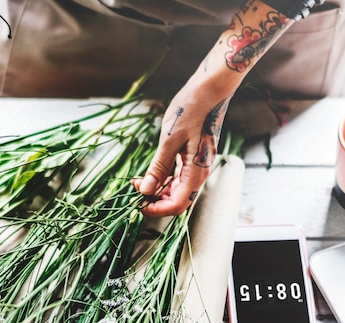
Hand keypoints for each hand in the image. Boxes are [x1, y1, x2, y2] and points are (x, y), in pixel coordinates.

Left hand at [133, 78, 230, 217]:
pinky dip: (164, 181)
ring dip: (158, 191)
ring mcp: (198, 167)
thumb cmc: (190, 111)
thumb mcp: (169, 140)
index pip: (177, 205)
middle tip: (135, 192)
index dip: (157, 209)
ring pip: (177, 191)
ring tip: (139, 182)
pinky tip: (150, 175)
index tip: (139, 205)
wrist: (209, 91)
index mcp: (196, 172)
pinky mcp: (194, 160)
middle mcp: (199, 174)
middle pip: (177, 201)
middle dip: (155, 201)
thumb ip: (158, 168)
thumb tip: (145, 191)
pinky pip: (179, 179)